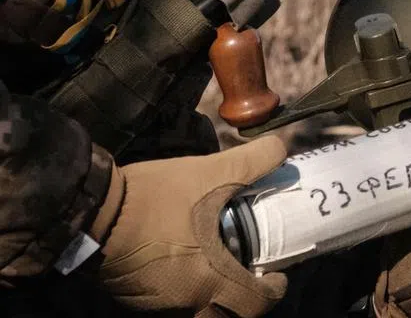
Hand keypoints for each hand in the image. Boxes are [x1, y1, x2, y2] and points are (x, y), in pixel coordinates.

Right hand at [89, 137, 289, 317]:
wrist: (92, 210)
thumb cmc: (156, 198)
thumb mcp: (210, 172)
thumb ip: (251, 162)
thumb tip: (279, 148)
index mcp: (209, 279)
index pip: (254, 304)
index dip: (272, 292)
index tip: (276, 277)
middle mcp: (185, 301)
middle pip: (226, 316)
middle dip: (243, 301)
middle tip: (250, 276)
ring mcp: (158, 304)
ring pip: (197, 312)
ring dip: (214, 296)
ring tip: (220, 266)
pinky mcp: (136, 298)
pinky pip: (172, 304)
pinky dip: (186, 291)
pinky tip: (186, 263)